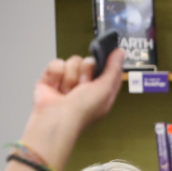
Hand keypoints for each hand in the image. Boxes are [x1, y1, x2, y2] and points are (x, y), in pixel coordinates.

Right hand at [21, 49, 124, 168]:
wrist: (56, 118)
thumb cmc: (82, 110)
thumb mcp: (105, 89)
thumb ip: (113, 69)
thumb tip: (120, 52)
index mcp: (101, 89)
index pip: (107, 68)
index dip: (105, 64)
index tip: (103, 60)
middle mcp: (85, 85)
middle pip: (88, 61)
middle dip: (85, 72)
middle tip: (82, 86)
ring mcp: (67, 81)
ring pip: (72, 61)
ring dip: (70, 76)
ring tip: (68, 91)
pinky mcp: (51, 78)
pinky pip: (56, 63)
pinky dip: (55, 75)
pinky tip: (56, 87)